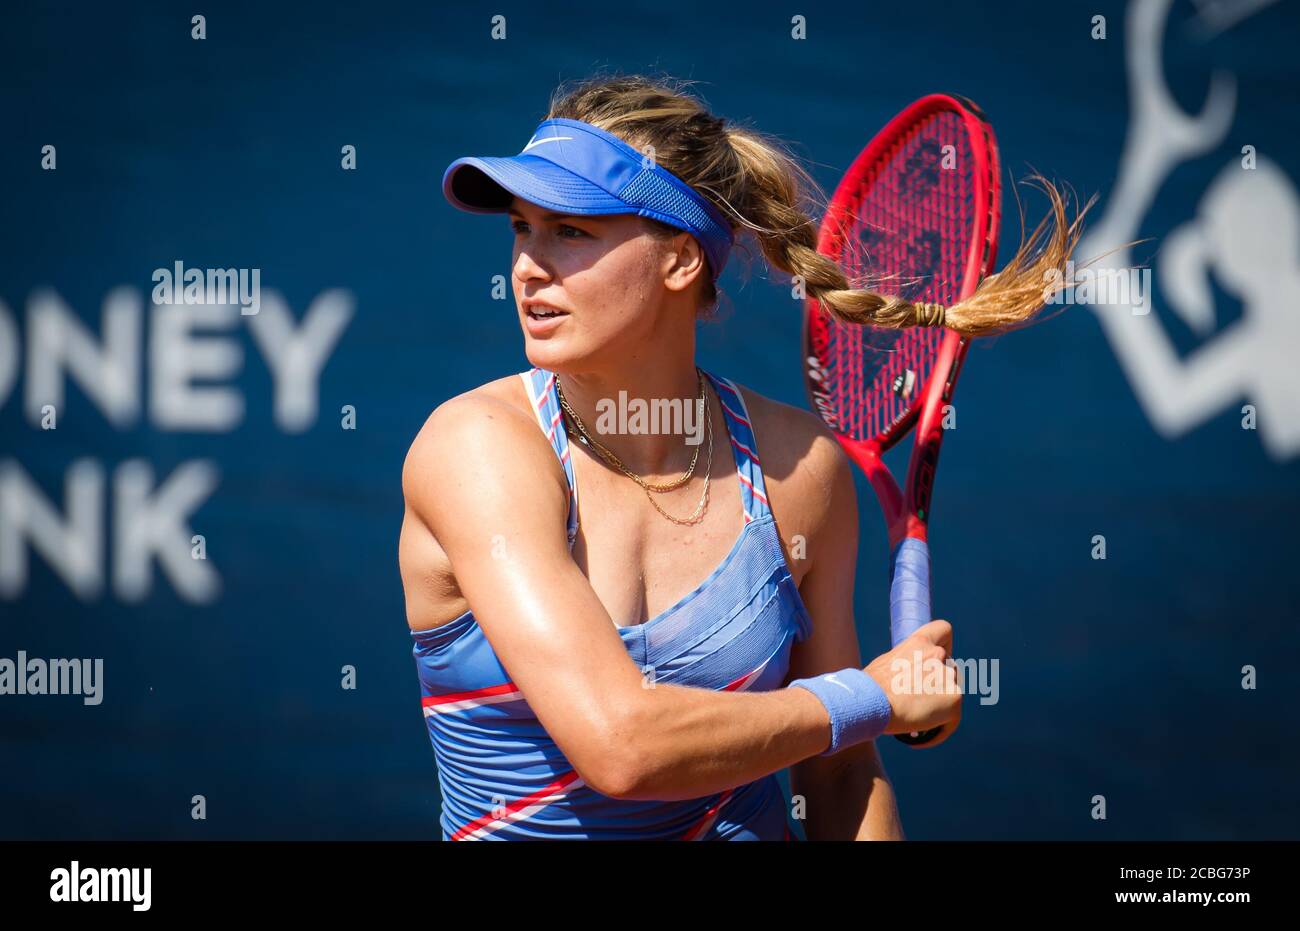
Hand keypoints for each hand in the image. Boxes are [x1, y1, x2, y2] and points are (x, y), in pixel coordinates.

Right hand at [863, 620, 961, 744]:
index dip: (946, 644)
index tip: (938, 659)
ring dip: (938, 707)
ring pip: (951, 694)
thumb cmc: (869, 687)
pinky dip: (938, 731)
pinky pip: (951, 720)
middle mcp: (937, 656)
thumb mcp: (887, 664)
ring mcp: (948, 677)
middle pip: (950, 669)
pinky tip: (919, 740)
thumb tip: (908, 680)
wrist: (871, 702)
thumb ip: (906, 665)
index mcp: (920, 643)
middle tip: (920, 702)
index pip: (944, 630)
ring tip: (917, 724)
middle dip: (939, 684)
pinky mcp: (955, 700)